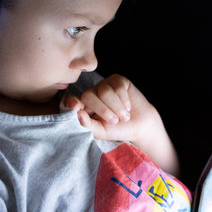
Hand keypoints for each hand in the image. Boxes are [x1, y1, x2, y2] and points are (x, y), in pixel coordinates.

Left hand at [64, 74, 178, 174]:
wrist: (139, 125)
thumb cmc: (117, 129)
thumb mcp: (101, 131)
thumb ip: (87, 124)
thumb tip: (76, 112)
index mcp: (84, 106)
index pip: (72, 101)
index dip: (73, 103)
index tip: (77, 108)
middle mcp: (92, 93)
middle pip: (89, 95)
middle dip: (103, 110)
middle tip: (115, 121)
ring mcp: (104, 85)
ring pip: (105, 92)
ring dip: (116, 107)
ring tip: (124, 117)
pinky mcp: (117, 80)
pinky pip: (117, 87)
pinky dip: (124, 100)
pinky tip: (128, 107)